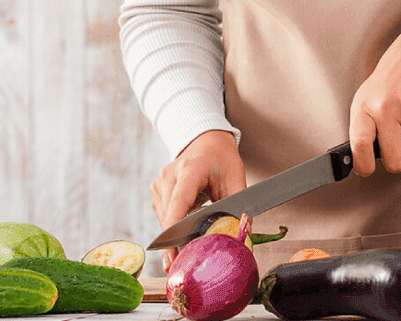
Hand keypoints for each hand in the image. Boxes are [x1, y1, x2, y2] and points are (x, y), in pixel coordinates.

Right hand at [150, 130, 245, 271]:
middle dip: (179, 239)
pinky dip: (175, 222)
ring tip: (195, 231)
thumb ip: (239, 206)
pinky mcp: (156, 189)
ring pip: (165, 218)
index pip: (179, 201)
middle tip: (189, 258)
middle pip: (170, 216)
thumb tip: (244, 233)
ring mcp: (160, 182)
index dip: (175, 228)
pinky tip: (189, 218)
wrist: (207, 143)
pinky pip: (163, 215)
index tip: (172, 251)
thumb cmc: (222, 159)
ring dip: (178, 231)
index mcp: (190, 169)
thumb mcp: (236, 178)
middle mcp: (170, 174)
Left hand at [349, 17, 400, 176]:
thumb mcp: (369, 94)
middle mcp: (386, 106)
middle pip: (395, 161)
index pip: (359, 146)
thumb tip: (360, 159)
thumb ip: (365, 125)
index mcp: (365, 104)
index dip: (363, 166)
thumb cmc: (395, 74)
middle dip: (398, 160)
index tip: (366, 170)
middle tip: (397, 148)